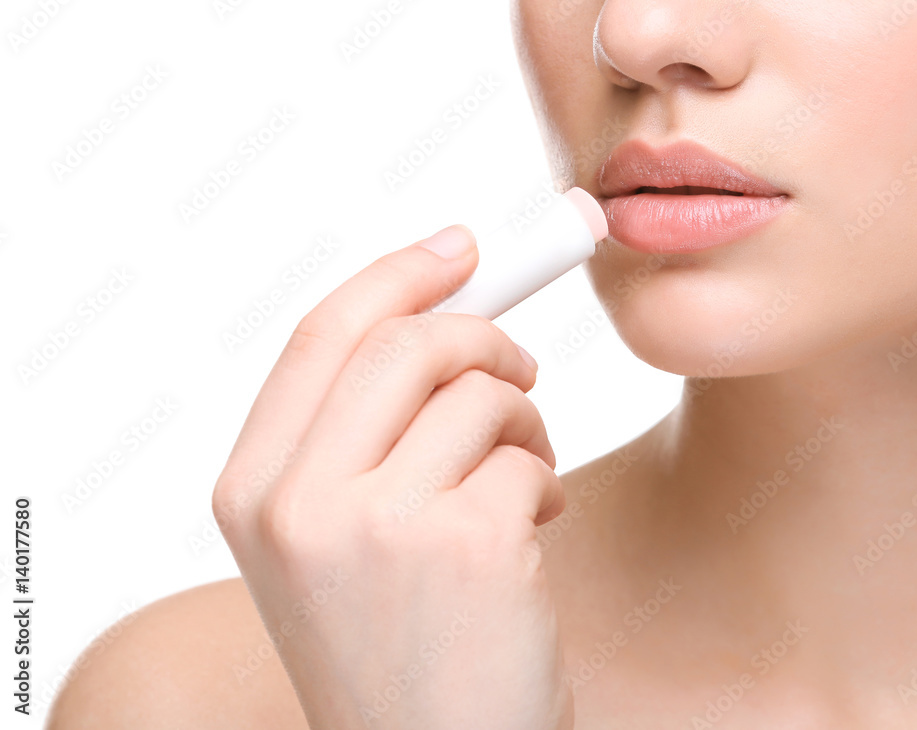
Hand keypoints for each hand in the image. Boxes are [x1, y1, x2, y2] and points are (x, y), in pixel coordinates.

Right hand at [212, 224, 573, 729]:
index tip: (462, 244)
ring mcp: (376, 526)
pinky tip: (535, 533)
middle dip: (484, 333)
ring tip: (528, 477)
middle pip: (405, 342)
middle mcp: (296, 505)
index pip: (322, 333)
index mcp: (251, 491)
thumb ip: (369, 424)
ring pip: (478, 392)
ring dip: (524, 420)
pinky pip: (527, 454)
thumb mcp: (342, 534)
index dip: (398, 274)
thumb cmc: (403, 641)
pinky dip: (545, 480)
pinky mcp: (465, 546)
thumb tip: (449, 293)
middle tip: (522, 366)